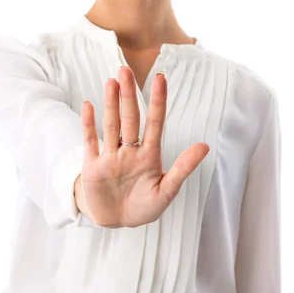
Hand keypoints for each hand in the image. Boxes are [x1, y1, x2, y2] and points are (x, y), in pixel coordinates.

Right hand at [78, 66, 209, 227]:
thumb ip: (183, 168)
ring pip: (111, 125)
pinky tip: (88, 105)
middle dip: (128, 95)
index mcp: (149, 154)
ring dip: (110, 104)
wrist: (116, 222)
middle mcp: (130, 150)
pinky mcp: (93, 167)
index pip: (154, 122)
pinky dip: (88, 124)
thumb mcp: (167, 191)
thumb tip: (205, 146)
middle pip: (129, 118)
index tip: (160, 77)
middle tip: (125, 70)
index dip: (157, 101)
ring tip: (111, 81)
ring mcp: (110, 156)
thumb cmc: (144, 205)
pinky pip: (90, 142)